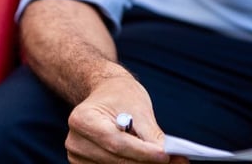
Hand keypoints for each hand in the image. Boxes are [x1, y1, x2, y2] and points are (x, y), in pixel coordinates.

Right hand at [65, 75, 181, 163]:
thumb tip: (167, 156)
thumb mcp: (138, 107)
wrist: (104, 94)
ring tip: (167, 161)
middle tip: (176, 162)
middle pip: (116, 160)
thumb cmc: (120, 96)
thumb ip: (151, 134)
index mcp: (82, 119)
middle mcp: (75, 141)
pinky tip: (148, 161)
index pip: (116, 142)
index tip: (165, 156)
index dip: (141, 152)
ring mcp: (78, 157)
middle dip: (146, 163)